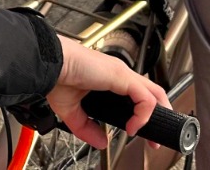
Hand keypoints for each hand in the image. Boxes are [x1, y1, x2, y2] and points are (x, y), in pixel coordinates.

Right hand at [46, 36, 170, 148]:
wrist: (49, 66)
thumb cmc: (56, 78)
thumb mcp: (71, 111)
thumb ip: (87, 128)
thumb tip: (101, 142)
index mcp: (109, 79)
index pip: (137, 94)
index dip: (143, 114)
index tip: (138, 131)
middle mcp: (120, 75)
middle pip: (153, 92)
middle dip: (161, 116)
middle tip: (154, 139)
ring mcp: (123, 75)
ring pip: (155, 93)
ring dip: (159, 116)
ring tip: (150, 136)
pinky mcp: (122, 77)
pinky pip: (145, 99)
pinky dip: (144, 115)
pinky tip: (133, 127)